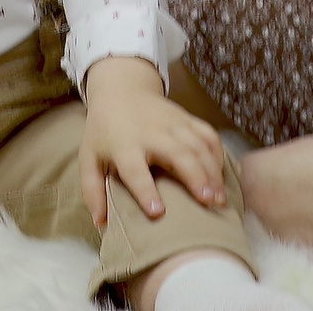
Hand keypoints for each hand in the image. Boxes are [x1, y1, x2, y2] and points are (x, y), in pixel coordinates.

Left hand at [79, 57, 226, 229]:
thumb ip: (92, 191)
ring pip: (197, 145)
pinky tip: (223, 175)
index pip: (134, 170)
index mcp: (124, 146)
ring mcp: (172, 123)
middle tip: (209, 203)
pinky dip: (218, 154)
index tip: (157, 212)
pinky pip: (208, 134)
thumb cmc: (104, 131)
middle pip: (177, 154)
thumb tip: (101, 224)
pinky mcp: (187, 118)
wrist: (121, 89)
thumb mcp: (89, 158)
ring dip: (212, 170)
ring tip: (220, 197)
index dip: (145, 190)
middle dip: (195, 177)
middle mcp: (151, 133)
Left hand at [237, 137, 312, 244]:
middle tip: (288, 183)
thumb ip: (272, 161)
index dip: (252, 169)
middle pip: (248, 197)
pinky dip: (297, 225)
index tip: (263, 169)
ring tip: (307, 198)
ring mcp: (276, 229)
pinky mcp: (295, 245)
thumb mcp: (300, 148)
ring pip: (267, 217)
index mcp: (256, 173)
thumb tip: (263, 167)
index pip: (236, 172)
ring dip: (279, 210)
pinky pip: (288, 232)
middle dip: (262, 191)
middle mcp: (259, 204)